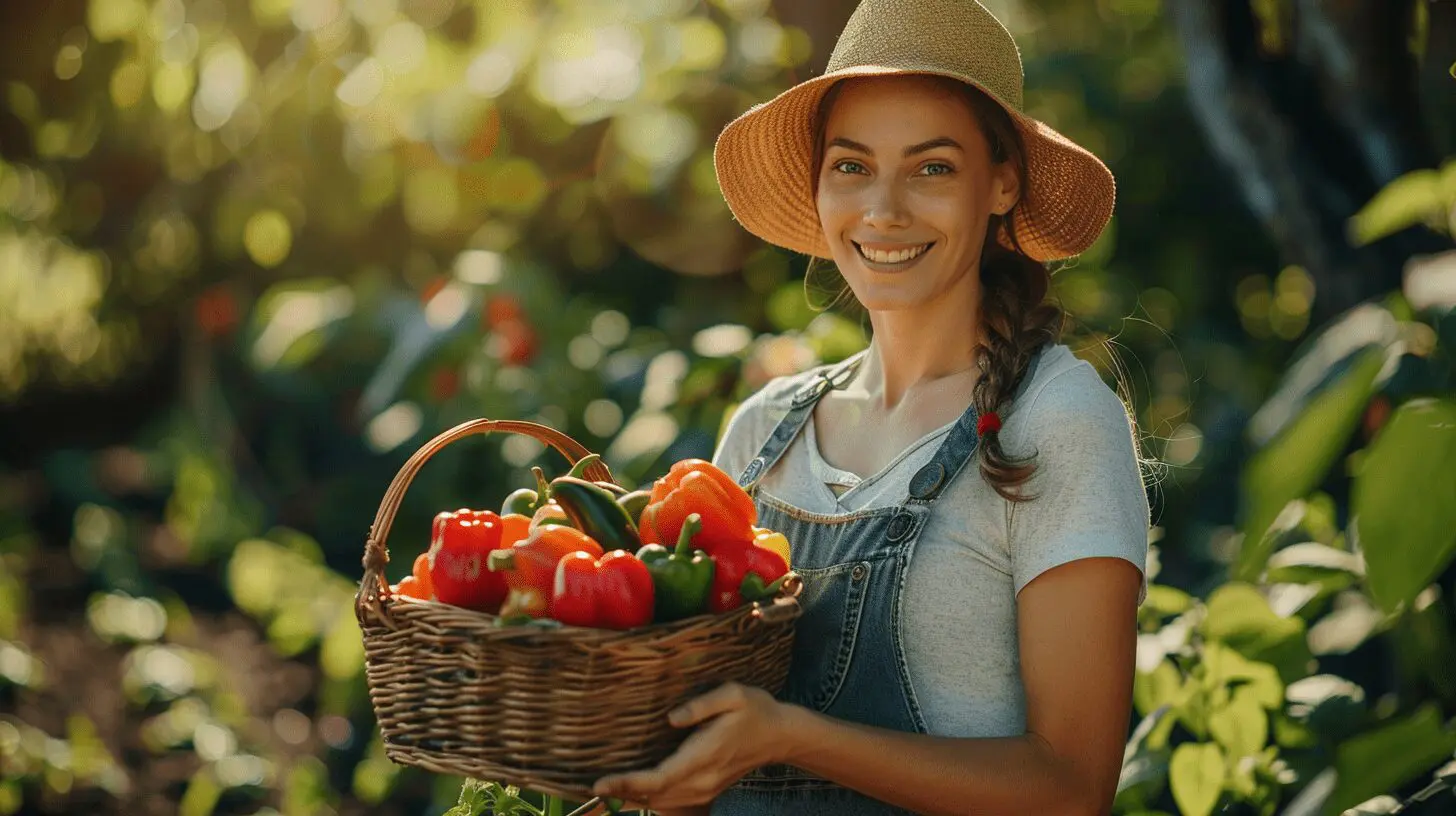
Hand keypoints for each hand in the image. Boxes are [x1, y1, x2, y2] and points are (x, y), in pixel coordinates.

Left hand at [592, 682, 793, 809]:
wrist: (779, 736)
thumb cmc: (754, 709)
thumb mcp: (733, 694)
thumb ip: (702, 705)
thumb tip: (671, 717)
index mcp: (703, 755)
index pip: (658, 777)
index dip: (626, 783)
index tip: (598, 783)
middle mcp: (701, 780)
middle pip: (653, 795)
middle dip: (619, 793)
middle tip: (588, 788)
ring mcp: (704, 790)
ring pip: (660, 802)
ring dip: (630, 798)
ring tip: (601, 791)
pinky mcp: (705, 791)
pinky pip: (670, 801)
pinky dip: (647, 798)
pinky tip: (629, 790)